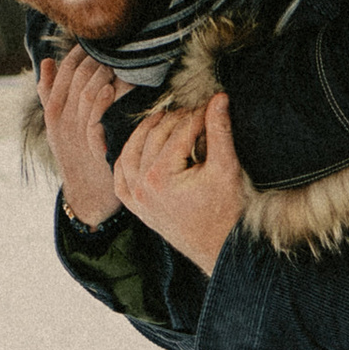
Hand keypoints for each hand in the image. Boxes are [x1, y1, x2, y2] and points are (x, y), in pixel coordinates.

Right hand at [37, 45, 122, 227]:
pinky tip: (115, 88)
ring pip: (87, 93)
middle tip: (115, 48)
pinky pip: (97, 117)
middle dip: (96, 59)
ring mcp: (76, 133)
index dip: (80, 53)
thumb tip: (46, 61)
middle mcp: (61, 120)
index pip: (63, 71)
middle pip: (76, 78)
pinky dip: (106, 100)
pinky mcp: (92, 146)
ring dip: (105, 75)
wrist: (86, 194)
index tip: (98, 42)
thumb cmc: (76, 154)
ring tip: (121, 63)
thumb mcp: (57, 125)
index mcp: (53, 111)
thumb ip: (50, 93)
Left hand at [111, 91, 247, 274]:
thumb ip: (220, 130)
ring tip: (166, 119)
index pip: (178, 131)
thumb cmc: (228, 213)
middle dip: (176, 120)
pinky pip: (120, 175)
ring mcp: (135, 198)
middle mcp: (141, 187)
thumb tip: (219, 98)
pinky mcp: (136, 207)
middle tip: (195, 112)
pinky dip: (127, 157)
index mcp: (161, 176)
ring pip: (130, 151)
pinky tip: (139, 145)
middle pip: (154, 136)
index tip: (212, 106)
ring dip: (146, 132)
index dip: (198, 115)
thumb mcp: (226, 168)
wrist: (222, 250)